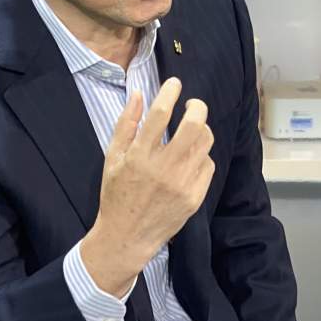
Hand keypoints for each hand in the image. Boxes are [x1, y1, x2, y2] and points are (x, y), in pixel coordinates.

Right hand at [80, 77, 213, 297]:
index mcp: (139, 156)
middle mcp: (163, 168)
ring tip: (192, 131)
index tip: (175, 83)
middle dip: (197, 107)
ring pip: (205, 143)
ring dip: (201, 130)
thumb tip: (139, 94)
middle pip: (194, 124)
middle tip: (192, 105)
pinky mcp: (194, 197)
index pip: (160, 113)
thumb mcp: (112, 157)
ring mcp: (182, 184)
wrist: (127, 236)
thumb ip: (125, 124)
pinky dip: (201, 156)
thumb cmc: (116, 194)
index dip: (170, 92)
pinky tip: (190, 158)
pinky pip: (208, 165)